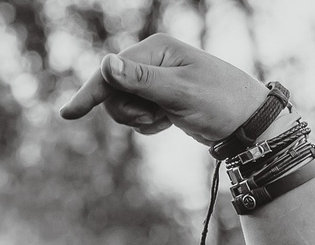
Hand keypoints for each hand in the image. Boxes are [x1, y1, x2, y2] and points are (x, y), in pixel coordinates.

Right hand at [59, 34, 272, 143]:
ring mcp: (156, 79)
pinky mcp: (160, 97)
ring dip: (139, 120)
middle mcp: (153, 60)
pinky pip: (137, 115)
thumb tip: (107, 65)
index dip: (90, 94)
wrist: (247, 120)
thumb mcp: (179, 93)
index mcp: (156, 50)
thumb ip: (141, 80)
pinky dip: (147, 125)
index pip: (112, 72)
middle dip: (128, 112)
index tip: (67, 115)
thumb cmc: (219, 101)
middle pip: (114, 92)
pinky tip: (167, 123)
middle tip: (154, 118)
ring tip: (164, 120)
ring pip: (123, 106)